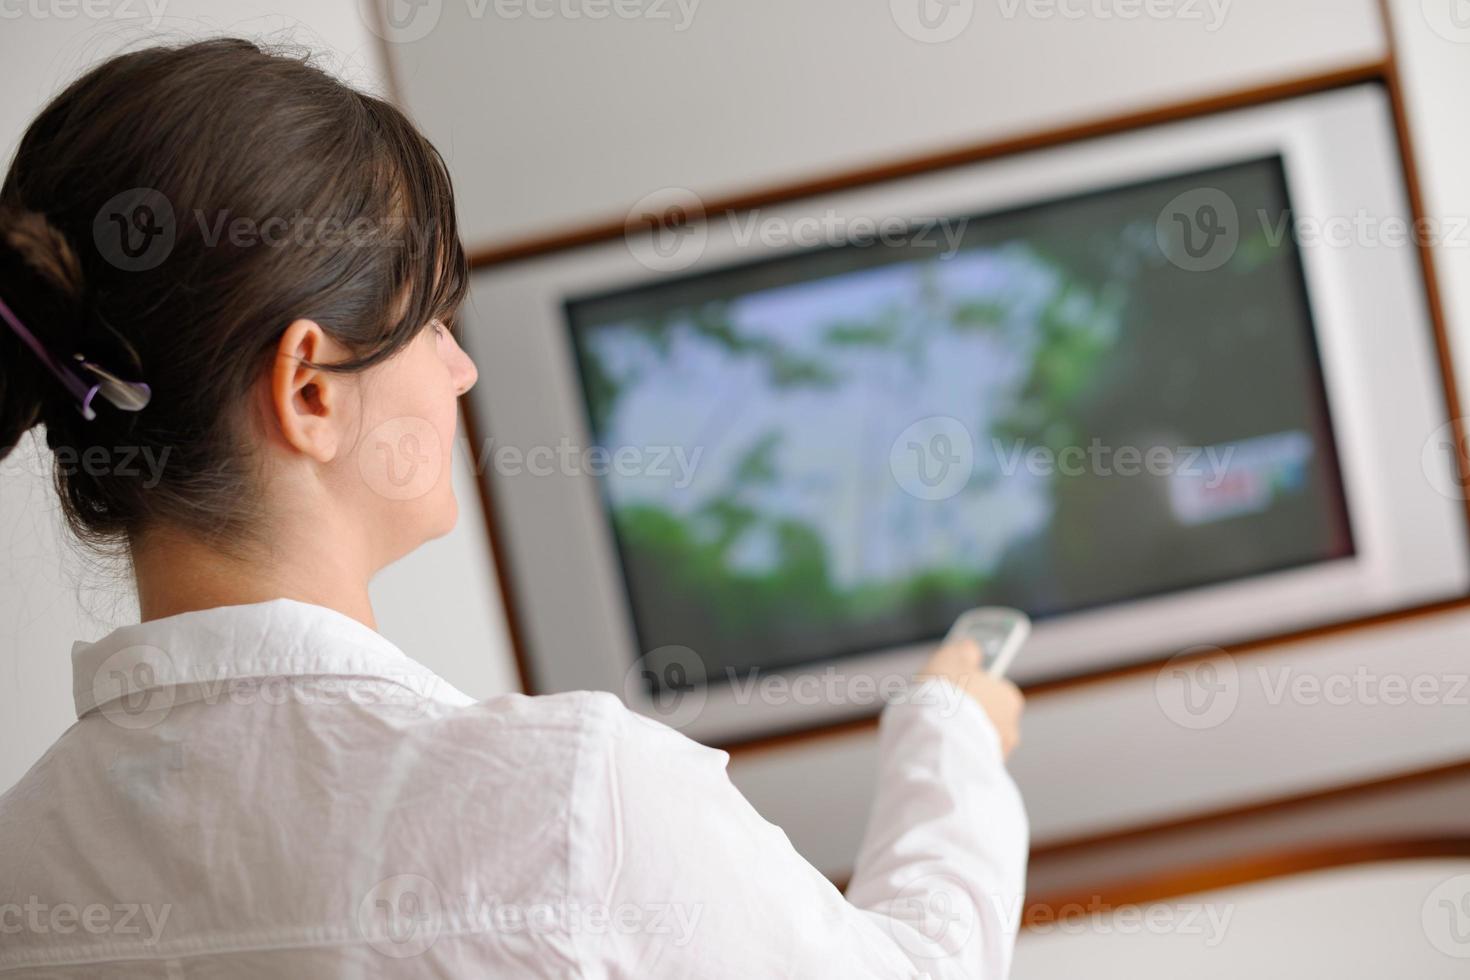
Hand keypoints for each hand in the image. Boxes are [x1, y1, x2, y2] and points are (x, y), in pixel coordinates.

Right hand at [918, 640, 1024, 758]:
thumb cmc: (945, 694)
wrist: (936, 739)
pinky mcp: (983, 774)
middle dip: (968, 712)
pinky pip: (968, 759)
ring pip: (977, 739)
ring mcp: (998, 754)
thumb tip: (971, 649)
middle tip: (940, 706)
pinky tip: (936, 748)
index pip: (994, 687)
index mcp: (1009, 697)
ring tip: (933, 730)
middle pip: (987, 715)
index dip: (973, 684)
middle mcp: (1011, 727)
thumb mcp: (952, 657)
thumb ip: (964, 650)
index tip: (955, 683)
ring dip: (961, 734)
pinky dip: (956, 754)